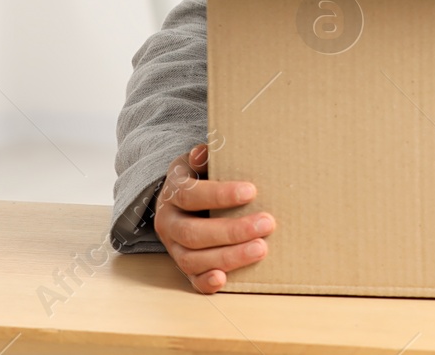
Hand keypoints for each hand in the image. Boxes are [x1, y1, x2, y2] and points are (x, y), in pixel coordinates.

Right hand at [153, 143, 273, 293]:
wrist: (180, 200)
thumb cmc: (199, 178)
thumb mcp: (198, 162)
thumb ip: (203, 157)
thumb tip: (203, 152)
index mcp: (172, 193)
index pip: (191, 195)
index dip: (220, 195)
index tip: (251, 191)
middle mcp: (168, 223)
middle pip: (193, 232)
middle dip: (232, 231)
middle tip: (266, 223)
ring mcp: (173, 248)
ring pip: (192, 259)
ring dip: (228, 257)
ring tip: (261, 249)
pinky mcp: (183, 267)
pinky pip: (190, 280)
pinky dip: (206, 283)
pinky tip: (224, 279)